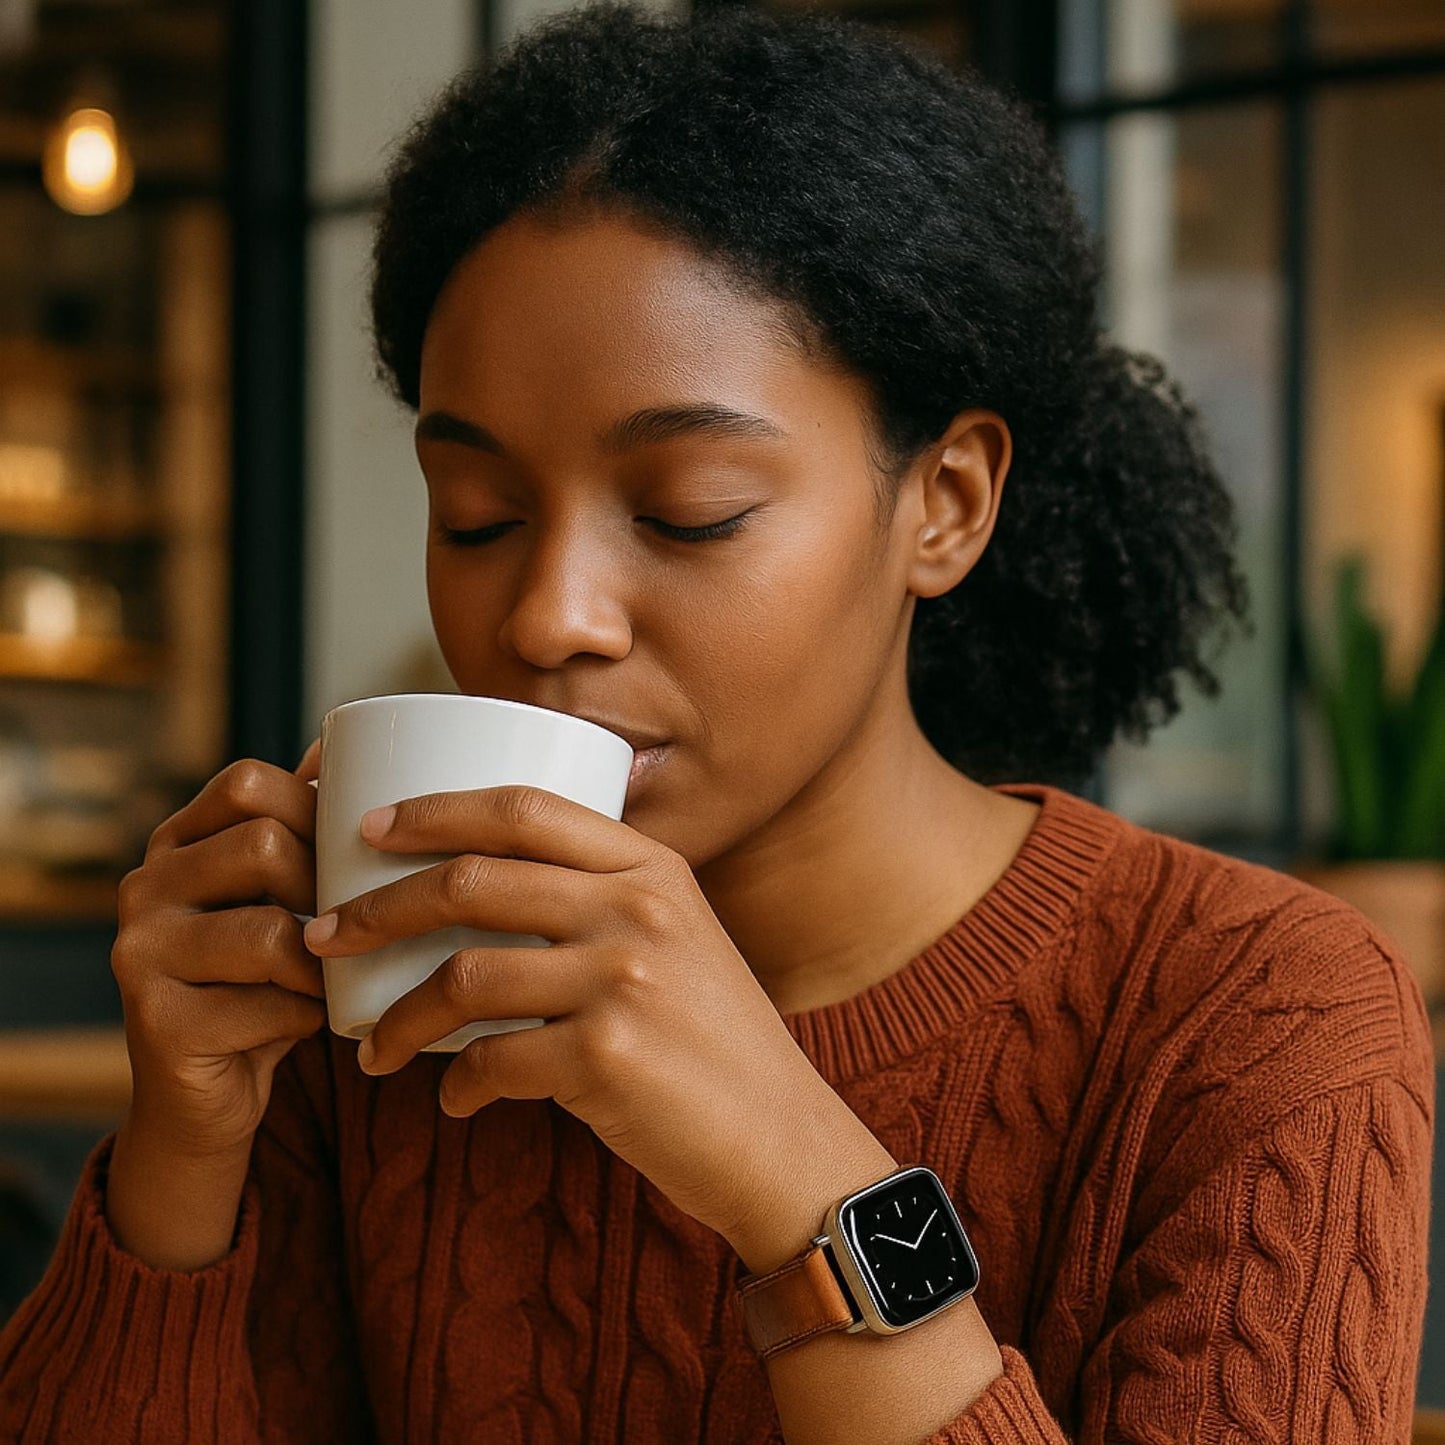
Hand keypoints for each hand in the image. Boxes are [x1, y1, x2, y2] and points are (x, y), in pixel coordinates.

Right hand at [112, 738, 327, 1157]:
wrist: (207, 1096)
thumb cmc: (264, 982)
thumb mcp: (282, 895)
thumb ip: (301, 827)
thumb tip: (343, 741)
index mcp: (175, 843)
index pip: (249, 783)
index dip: (314, 810)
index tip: (345, 853)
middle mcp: (143, 887)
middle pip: (265, 847)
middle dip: (327, 890)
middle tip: (347, 925)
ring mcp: (140, 955)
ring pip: (269, 932)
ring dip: (323, 962)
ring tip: (330, 978)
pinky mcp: (156, 1024)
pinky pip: (269, 1004)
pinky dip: (309, 1017)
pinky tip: (306, 1024)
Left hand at [300, 784, 891, 1256]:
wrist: (779, 1136)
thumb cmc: (714, 1039)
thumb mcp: (678, 937)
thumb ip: (602, 900)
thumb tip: (478, 893)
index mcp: (651, 866)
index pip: (523, 807)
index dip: (435, 810)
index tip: (371, 829)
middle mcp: (637, 908)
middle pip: (472, 880)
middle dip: (378, 908)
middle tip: (324, 937)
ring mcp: (622, 979)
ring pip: (463, 975)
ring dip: (398, 1017)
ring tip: (373, 1047)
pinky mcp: (605, 1056)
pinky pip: (491, 1061)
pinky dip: (456, 1085)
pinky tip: (453, 1099)